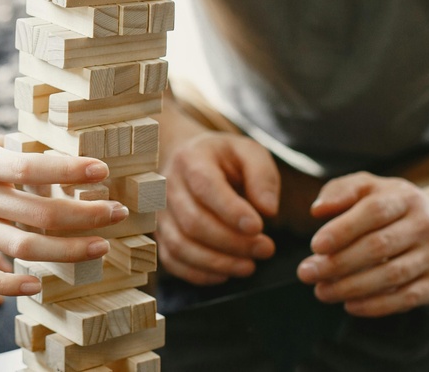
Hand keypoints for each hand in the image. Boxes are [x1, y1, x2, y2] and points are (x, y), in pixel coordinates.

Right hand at [0, 122, 129, 297]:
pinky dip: (11, 285)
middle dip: (86, 214)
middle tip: (117, 210)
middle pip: (40, 213)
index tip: (101, 170)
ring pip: (24, 248)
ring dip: (68, 251)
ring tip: (99, 246)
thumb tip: (30, 147)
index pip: (32, 167)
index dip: (70, 171)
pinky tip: (38, 283)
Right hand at [157, 131, 278, 284]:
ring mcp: (160, 212)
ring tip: (249, 266)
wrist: (189, 161)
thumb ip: (263, 176)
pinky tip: (225, 274)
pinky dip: (198, 274)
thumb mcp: (249, 154)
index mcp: (190, 159)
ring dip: (218, 262)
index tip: (258, 226)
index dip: (230, 210)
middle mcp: (167, 186)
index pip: (204, 186)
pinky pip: (172, 260)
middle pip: (193, 221)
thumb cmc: (224, 160)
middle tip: (266, 249)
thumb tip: (268, 210)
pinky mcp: (160, 235)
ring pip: (180, 245)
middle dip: (232, 242)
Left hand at [298, 172, 428, 315]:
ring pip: (392, 275)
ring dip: (352, 287)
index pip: (373, 212)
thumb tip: (317, 211)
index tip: (314, 246)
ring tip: (321, 291)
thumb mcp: (369, 187)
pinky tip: (349, 305)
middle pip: (379, 247)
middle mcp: (424, 226)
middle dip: (338, 263)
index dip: (343, 230)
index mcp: (404, 198)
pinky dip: (377, 305)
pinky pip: (408, 298)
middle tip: (306, 273)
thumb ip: (340, 191)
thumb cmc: (392, 204)